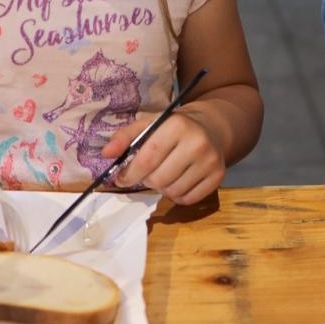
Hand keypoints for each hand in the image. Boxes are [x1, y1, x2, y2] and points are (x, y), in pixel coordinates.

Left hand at [103, 109, 225, 205]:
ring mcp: (210, 161)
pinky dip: (177, 196)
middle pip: (159, 179)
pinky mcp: (219, 177)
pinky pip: (188, 199)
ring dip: (162, 188)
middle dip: (146, 180)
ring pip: (173, 192)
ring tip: (163, 175)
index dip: (129, 174)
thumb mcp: (149, 124)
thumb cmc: (174, 127)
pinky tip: (177, 181)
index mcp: (177, 125)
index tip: (121, 178)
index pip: (147, 159)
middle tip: (146, 174)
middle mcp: (197, 143)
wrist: (212, 127)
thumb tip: (106, 154)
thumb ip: (125, 137)